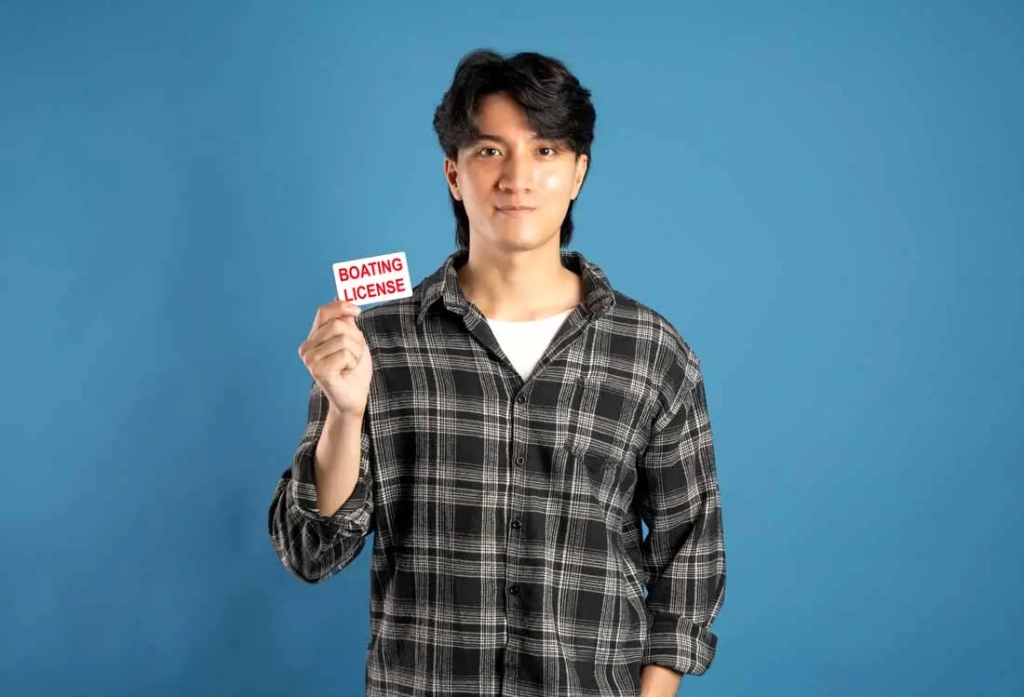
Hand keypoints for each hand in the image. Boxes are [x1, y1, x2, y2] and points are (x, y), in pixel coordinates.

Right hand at [298, 300, 371, 417]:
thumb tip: (341, 296)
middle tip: (355, 354)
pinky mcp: (318, 371)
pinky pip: (345, 354)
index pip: (324, 312)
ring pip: (344, 340)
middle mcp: (307, 347)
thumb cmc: (353, 370)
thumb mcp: (353, 341)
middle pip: (338, 325)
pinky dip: (353, 362)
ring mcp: (310, 360)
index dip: (341, 307)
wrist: (355, 397)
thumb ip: (346, 322)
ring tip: (350, 364)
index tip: (357, 311)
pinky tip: (346, 372)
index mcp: (313, 337)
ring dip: (356, 352)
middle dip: (356, 338)